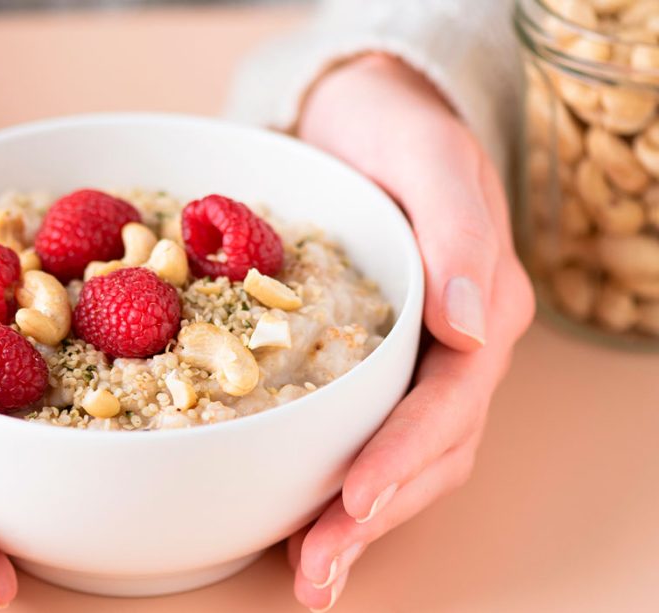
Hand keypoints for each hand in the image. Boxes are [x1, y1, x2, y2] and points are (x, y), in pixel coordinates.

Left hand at [289, 54, 534, 609]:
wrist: (361, 118)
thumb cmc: (396, 128)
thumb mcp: (429, 155)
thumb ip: (458, 228)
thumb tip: (471, 324)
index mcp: (478, 305)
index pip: (450, 400)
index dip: (405, 454)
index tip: (354, 498)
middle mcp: (454, 348)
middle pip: (429, 452)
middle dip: (374, 517)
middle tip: (317, 571)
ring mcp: (415, 364)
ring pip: (402, 462)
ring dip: (358, 524)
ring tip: (309, 574)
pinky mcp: (371, 367)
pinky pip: (363, 437)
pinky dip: (335, 487)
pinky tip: (297, 524)